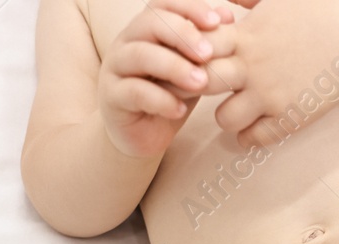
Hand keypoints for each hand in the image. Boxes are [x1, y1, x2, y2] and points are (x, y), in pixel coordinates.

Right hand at [98, 0, 228, 157]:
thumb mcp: (191, 68)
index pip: (163, 4)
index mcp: (145, 29)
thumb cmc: (168, 95)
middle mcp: (126, 42)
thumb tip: (227, 15)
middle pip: (151, 23)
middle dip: (183, 34)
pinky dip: (160, 100)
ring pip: (140, 55)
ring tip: (201, 83)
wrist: (142, 134)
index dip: (189, 7)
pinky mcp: (111, 97)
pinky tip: (180, 110)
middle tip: (209, 54)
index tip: (216, 22)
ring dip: (174, 67)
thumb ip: (205, 44)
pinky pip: (134, 92)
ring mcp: (115, 68)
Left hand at [204, 0, 338, 148]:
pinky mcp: (288, 117)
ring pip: (223, 118)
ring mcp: (270, 94)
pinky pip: (252, 139)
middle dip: (199, 87)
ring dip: (227, 115)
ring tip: (238, 107)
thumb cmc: (319, 12)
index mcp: (245, 35)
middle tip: (211, 89)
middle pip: (199, 82)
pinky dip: (249, 135)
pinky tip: (255, 124)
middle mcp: (252, 66)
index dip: (191, 54)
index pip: (196, 47)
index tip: (201, 58)